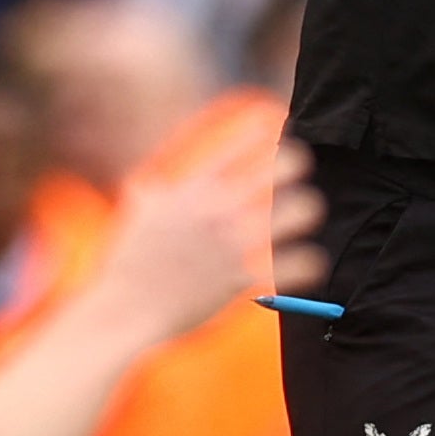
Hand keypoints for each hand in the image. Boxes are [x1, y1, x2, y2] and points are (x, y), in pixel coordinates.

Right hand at [88, 115, 315, 338]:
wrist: (125, 310)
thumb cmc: (129, 260)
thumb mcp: (141, 207)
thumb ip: (163, 183)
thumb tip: (166, 169)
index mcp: (193, 188)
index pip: (241, 143)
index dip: (267, 127)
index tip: (278, 125)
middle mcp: (217, 210)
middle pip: (281, 167)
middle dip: (296, 162)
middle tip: (296, 170)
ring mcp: (232, 244)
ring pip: (299, 211)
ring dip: (307, 208)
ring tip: (306, 212)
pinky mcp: (241, 279)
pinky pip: (296, 265)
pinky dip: (308, 262)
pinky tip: (309, 260)